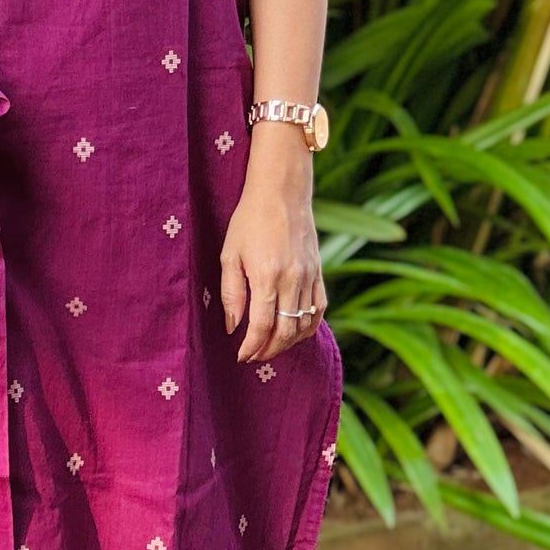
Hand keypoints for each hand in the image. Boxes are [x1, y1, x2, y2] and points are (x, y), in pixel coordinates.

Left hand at [220, 138, 324, 364]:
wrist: (282, 192)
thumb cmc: (249, 221)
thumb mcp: (230, 255)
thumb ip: (231, 294)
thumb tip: (233, 326)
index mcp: (266, 276)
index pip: (262, 326)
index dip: (251, 347)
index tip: (241, 356)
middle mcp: (292, 280)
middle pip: (285, 331)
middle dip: (269, 351)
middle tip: (254, 357)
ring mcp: (309, 277)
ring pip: (304, 324)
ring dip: (288, 343)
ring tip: (271, 347)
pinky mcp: (319, 272)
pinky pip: (319, 310)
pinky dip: (308, 327)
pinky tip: (294, 332)